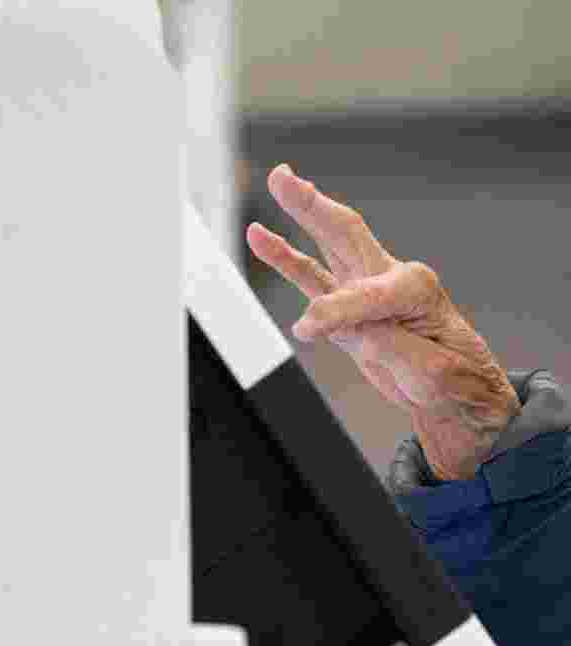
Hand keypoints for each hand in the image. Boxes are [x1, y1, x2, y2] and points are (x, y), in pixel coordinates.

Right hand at [247, 164, 518, 479]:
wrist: (458, 395)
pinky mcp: (347, 306)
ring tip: (277, 182)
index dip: (335, 311)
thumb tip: (348, 327)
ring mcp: (366, 288)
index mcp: (417, 290)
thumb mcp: (432, 373)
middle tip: (284, 176)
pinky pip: (310, 277)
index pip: (365, 293)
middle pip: (346, 233)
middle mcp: (391, 279)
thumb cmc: (454, 381)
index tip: (308, 329)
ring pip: (327, 244)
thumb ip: (390, 345)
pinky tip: (262, 237)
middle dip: (313, 206)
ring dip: (301, 212)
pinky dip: (285, 258)